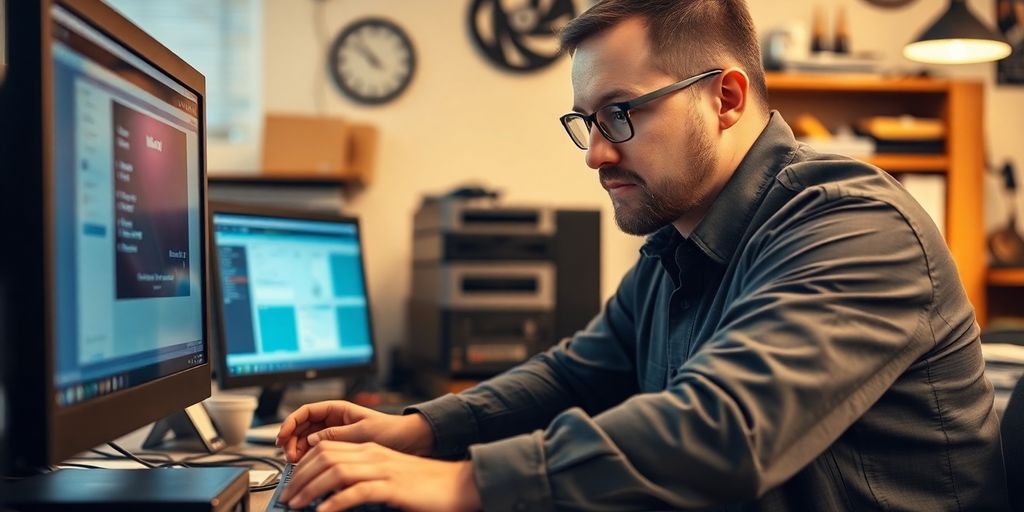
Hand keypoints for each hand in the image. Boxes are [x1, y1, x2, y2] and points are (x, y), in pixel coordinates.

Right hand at [276, 400, 433, 462]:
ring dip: (299, 451)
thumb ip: (336, 435)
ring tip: (297, 463)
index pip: (306, 412)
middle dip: (292, 440)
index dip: (290, 422)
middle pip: (302, 428)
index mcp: (338, 409)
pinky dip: (309, 460)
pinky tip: (308, 467)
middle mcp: (333, 421)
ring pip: (307, 441)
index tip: (283, 437)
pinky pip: (317, 453)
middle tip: (290, 455)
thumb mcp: (362, 431)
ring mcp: (335, 435)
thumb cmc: (391, 430)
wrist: (409, 442)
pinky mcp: (340, 449)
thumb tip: (312, 441)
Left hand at [278, 441, 480, 511]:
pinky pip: (356, 491)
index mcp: (371, 450)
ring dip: (310, 489)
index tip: (291, 483)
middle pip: (325, 456)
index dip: (303, 464)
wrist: (459, 484)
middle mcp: (373, 455)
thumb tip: (333, 494)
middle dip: (300, 477)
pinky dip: (335, 502)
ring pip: (335, 471)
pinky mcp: (393, 487)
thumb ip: (363, 478)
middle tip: (288, 496)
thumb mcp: (389, 476)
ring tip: (297, 505)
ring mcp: (383, 469)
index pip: (326, 448)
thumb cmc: (427, 485)